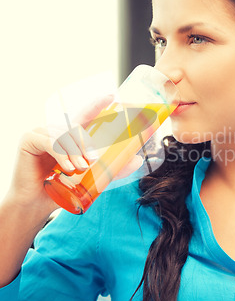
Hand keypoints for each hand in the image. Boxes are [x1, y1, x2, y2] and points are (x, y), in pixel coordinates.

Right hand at [6, 95, 141, 216]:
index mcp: (71, 137)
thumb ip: (112, 169)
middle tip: (93, 161)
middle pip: (77, 128)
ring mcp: (42, 133)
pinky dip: (61, 154)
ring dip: (75, 152)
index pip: (86, 116)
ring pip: (65, 135)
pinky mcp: (30, 139)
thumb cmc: (61, 189)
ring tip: (78, 169)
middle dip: (87, 144)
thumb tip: (138, 160)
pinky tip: (67, 168)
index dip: (98, 105)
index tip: (112, 97)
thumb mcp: (90, 177)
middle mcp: (57, 131)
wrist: (37, 204)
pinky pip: (50, 141)